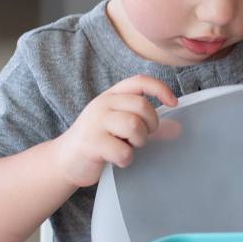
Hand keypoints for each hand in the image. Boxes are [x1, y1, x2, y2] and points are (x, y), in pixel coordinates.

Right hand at [54, 75, 177, 187]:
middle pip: (141, 106)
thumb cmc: (98, 140)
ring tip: (129, 146)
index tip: (173, 103)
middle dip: (151, 124)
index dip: (160, 89)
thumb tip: (177, 129)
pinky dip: (126, 159)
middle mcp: (102, 105)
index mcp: (111, 96)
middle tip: (143, 136)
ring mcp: (95, 123)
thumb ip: (145, 124)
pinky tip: (118, 159)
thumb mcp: (120, 125)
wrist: (65, 160)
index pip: (139, 81)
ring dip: (139, 141)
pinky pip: (123, 151)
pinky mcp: (91, 144)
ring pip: (134, 126)